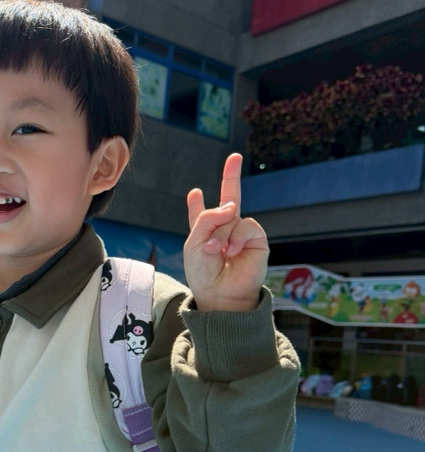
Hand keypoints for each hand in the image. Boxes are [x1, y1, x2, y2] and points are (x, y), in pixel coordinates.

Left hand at [184, 153, 268, 311]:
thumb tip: (231, 205)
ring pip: (231, 216)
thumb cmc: (203, 273)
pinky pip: (246, 225)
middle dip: (231, 177)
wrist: (220, 294)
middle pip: (229, 199)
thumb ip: (207, 218)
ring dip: (221, 233)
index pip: (202, 215)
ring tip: (215, 251)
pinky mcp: (257, 240)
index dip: (197, 205)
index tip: (195, 193)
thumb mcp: (194, 243)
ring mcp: (241, 234)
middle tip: (234, 157)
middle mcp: (225, 230)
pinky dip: (236, 238)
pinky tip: (231, 252)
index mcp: (205, 233)